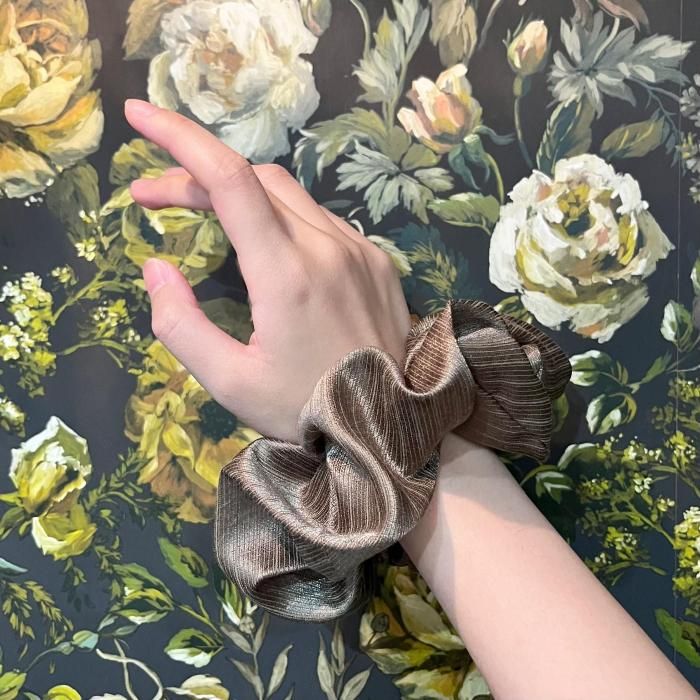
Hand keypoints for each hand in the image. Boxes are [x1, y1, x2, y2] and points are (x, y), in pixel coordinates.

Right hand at [124, 99, 411, 443]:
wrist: (391, 432)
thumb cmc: (306, 411)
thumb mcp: (229, 382)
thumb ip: (180, 322)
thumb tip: (154, 266)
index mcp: (288, 275)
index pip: (229, 179)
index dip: (179, 138)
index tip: (138, 113)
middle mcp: (329, 247)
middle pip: (254, 179)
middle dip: (196, 176)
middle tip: (153, 200)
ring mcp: (360, 250)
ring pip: (288, 194)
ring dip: (237, 193)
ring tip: (199, 215)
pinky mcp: (378, 261)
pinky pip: (319, 219)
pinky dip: (278, 214)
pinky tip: (261, 242)